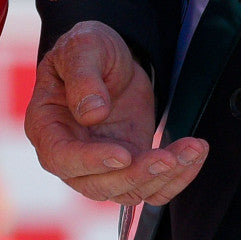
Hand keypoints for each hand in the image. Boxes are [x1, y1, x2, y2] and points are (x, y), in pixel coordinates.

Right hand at [24, 21, 207, 204]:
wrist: (110, 57)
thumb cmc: (86, 49)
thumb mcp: (82, 48)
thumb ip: (83, 77)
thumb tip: (91, 113)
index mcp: (46, 125)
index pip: (61, 157)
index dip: (90, 162)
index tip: (122, 155)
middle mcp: (68, 153)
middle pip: (97, 185)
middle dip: (136, 175)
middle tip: (168, 157)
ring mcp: (99, 164)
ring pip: (128, 191)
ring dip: (163, 177)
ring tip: (192, 149)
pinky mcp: (129, 165)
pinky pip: (151, 187)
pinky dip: (176, 179)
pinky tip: (194, 155)